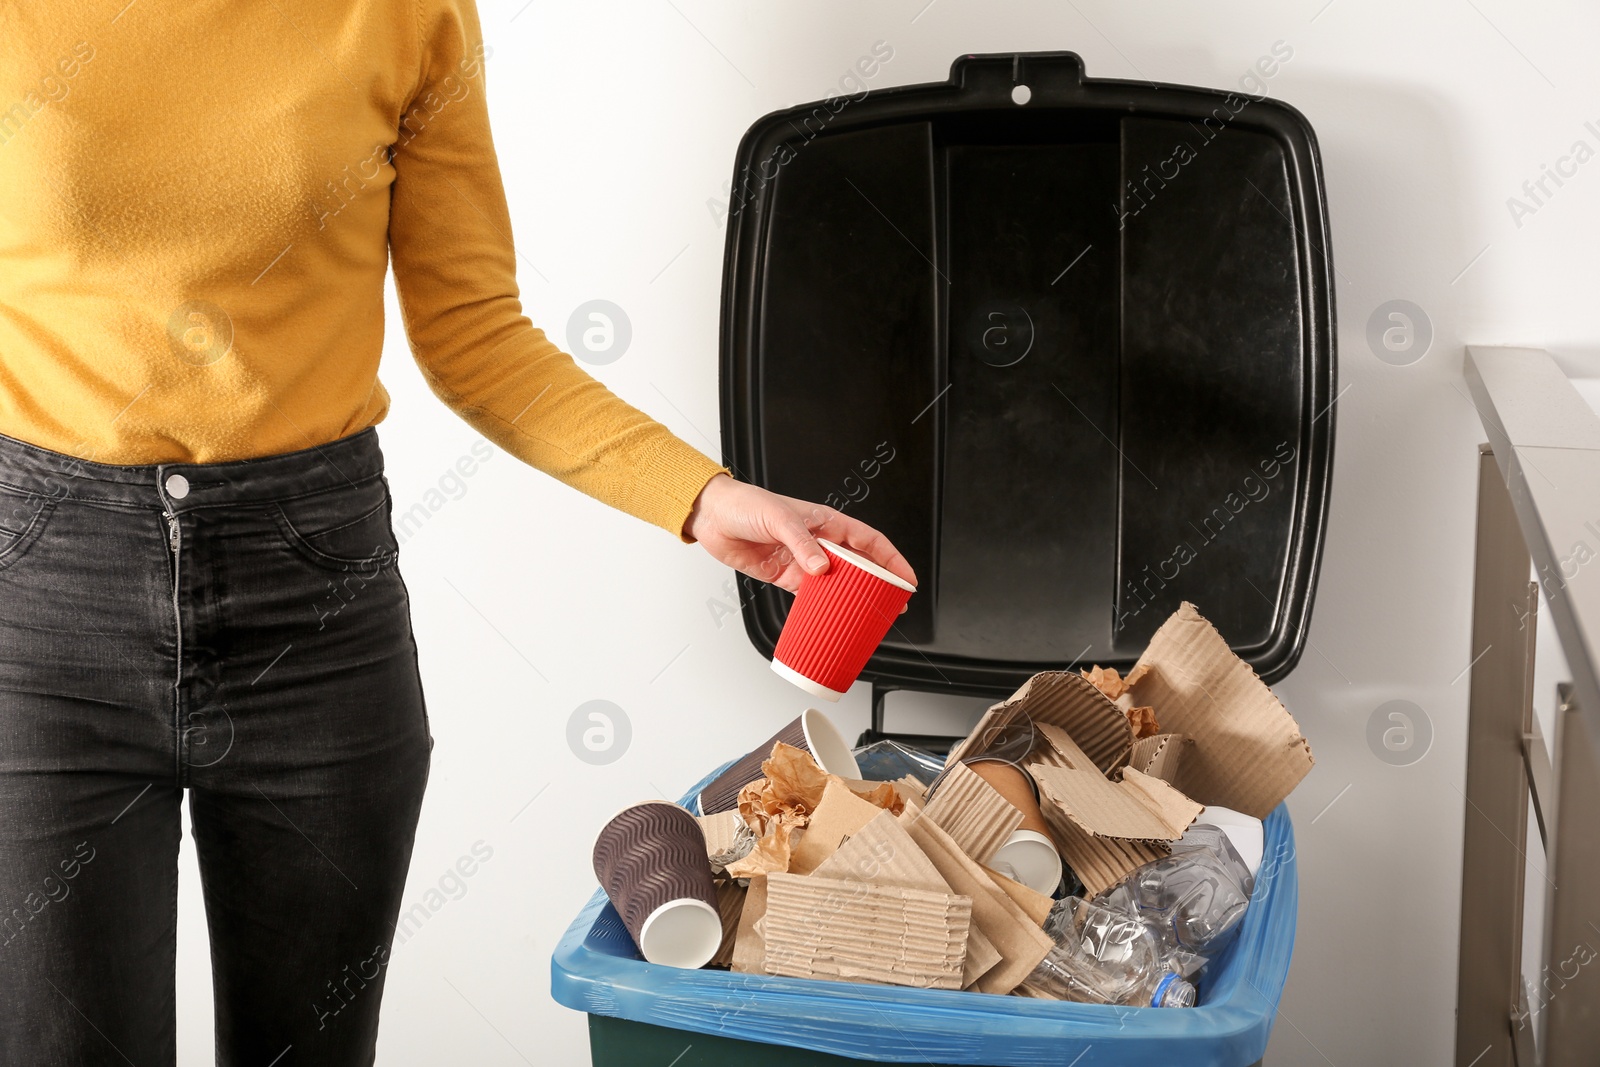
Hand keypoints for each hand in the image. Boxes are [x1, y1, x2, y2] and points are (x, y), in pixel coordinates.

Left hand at [683, 474, 915, 594]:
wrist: (714, 516)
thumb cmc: (747, 504)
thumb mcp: (779, 518)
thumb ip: (802, 544)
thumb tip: (822, 568)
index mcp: (826, 521)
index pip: (869, 541)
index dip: (891, 559)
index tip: (906, 578)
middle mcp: (818, 541)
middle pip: (858, 565)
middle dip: (878, 584)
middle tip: (893, 604)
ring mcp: (803, 560)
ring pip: (837, 583)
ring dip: (851, 598)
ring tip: (866, 615)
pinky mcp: (784, 576)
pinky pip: (810, 595)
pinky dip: (821, 606)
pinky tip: (830, 615)